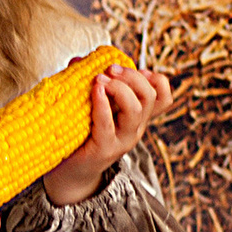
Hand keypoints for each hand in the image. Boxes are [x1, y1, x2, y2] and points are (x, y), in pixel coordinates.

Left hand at [40, 64, 174, 206]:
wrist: (68, 171)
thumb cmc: (79, 133)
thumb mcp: (90, 103)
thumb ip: (89, 81)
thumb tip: (80, 59)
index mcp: (137, 116)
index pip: (163, 97)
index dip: (156, 79)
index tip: (136, 70)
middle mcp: (135, 128)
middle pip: (150, 96)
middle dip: (131, 76)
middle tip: (110, 69)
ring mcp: (121, 140)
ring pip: (136, 109)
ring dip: (120, 88)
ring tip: (100, 80)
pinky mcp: (104, 149)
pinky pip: (108, 125)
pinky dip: (102, 104)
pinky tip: (94, 91)